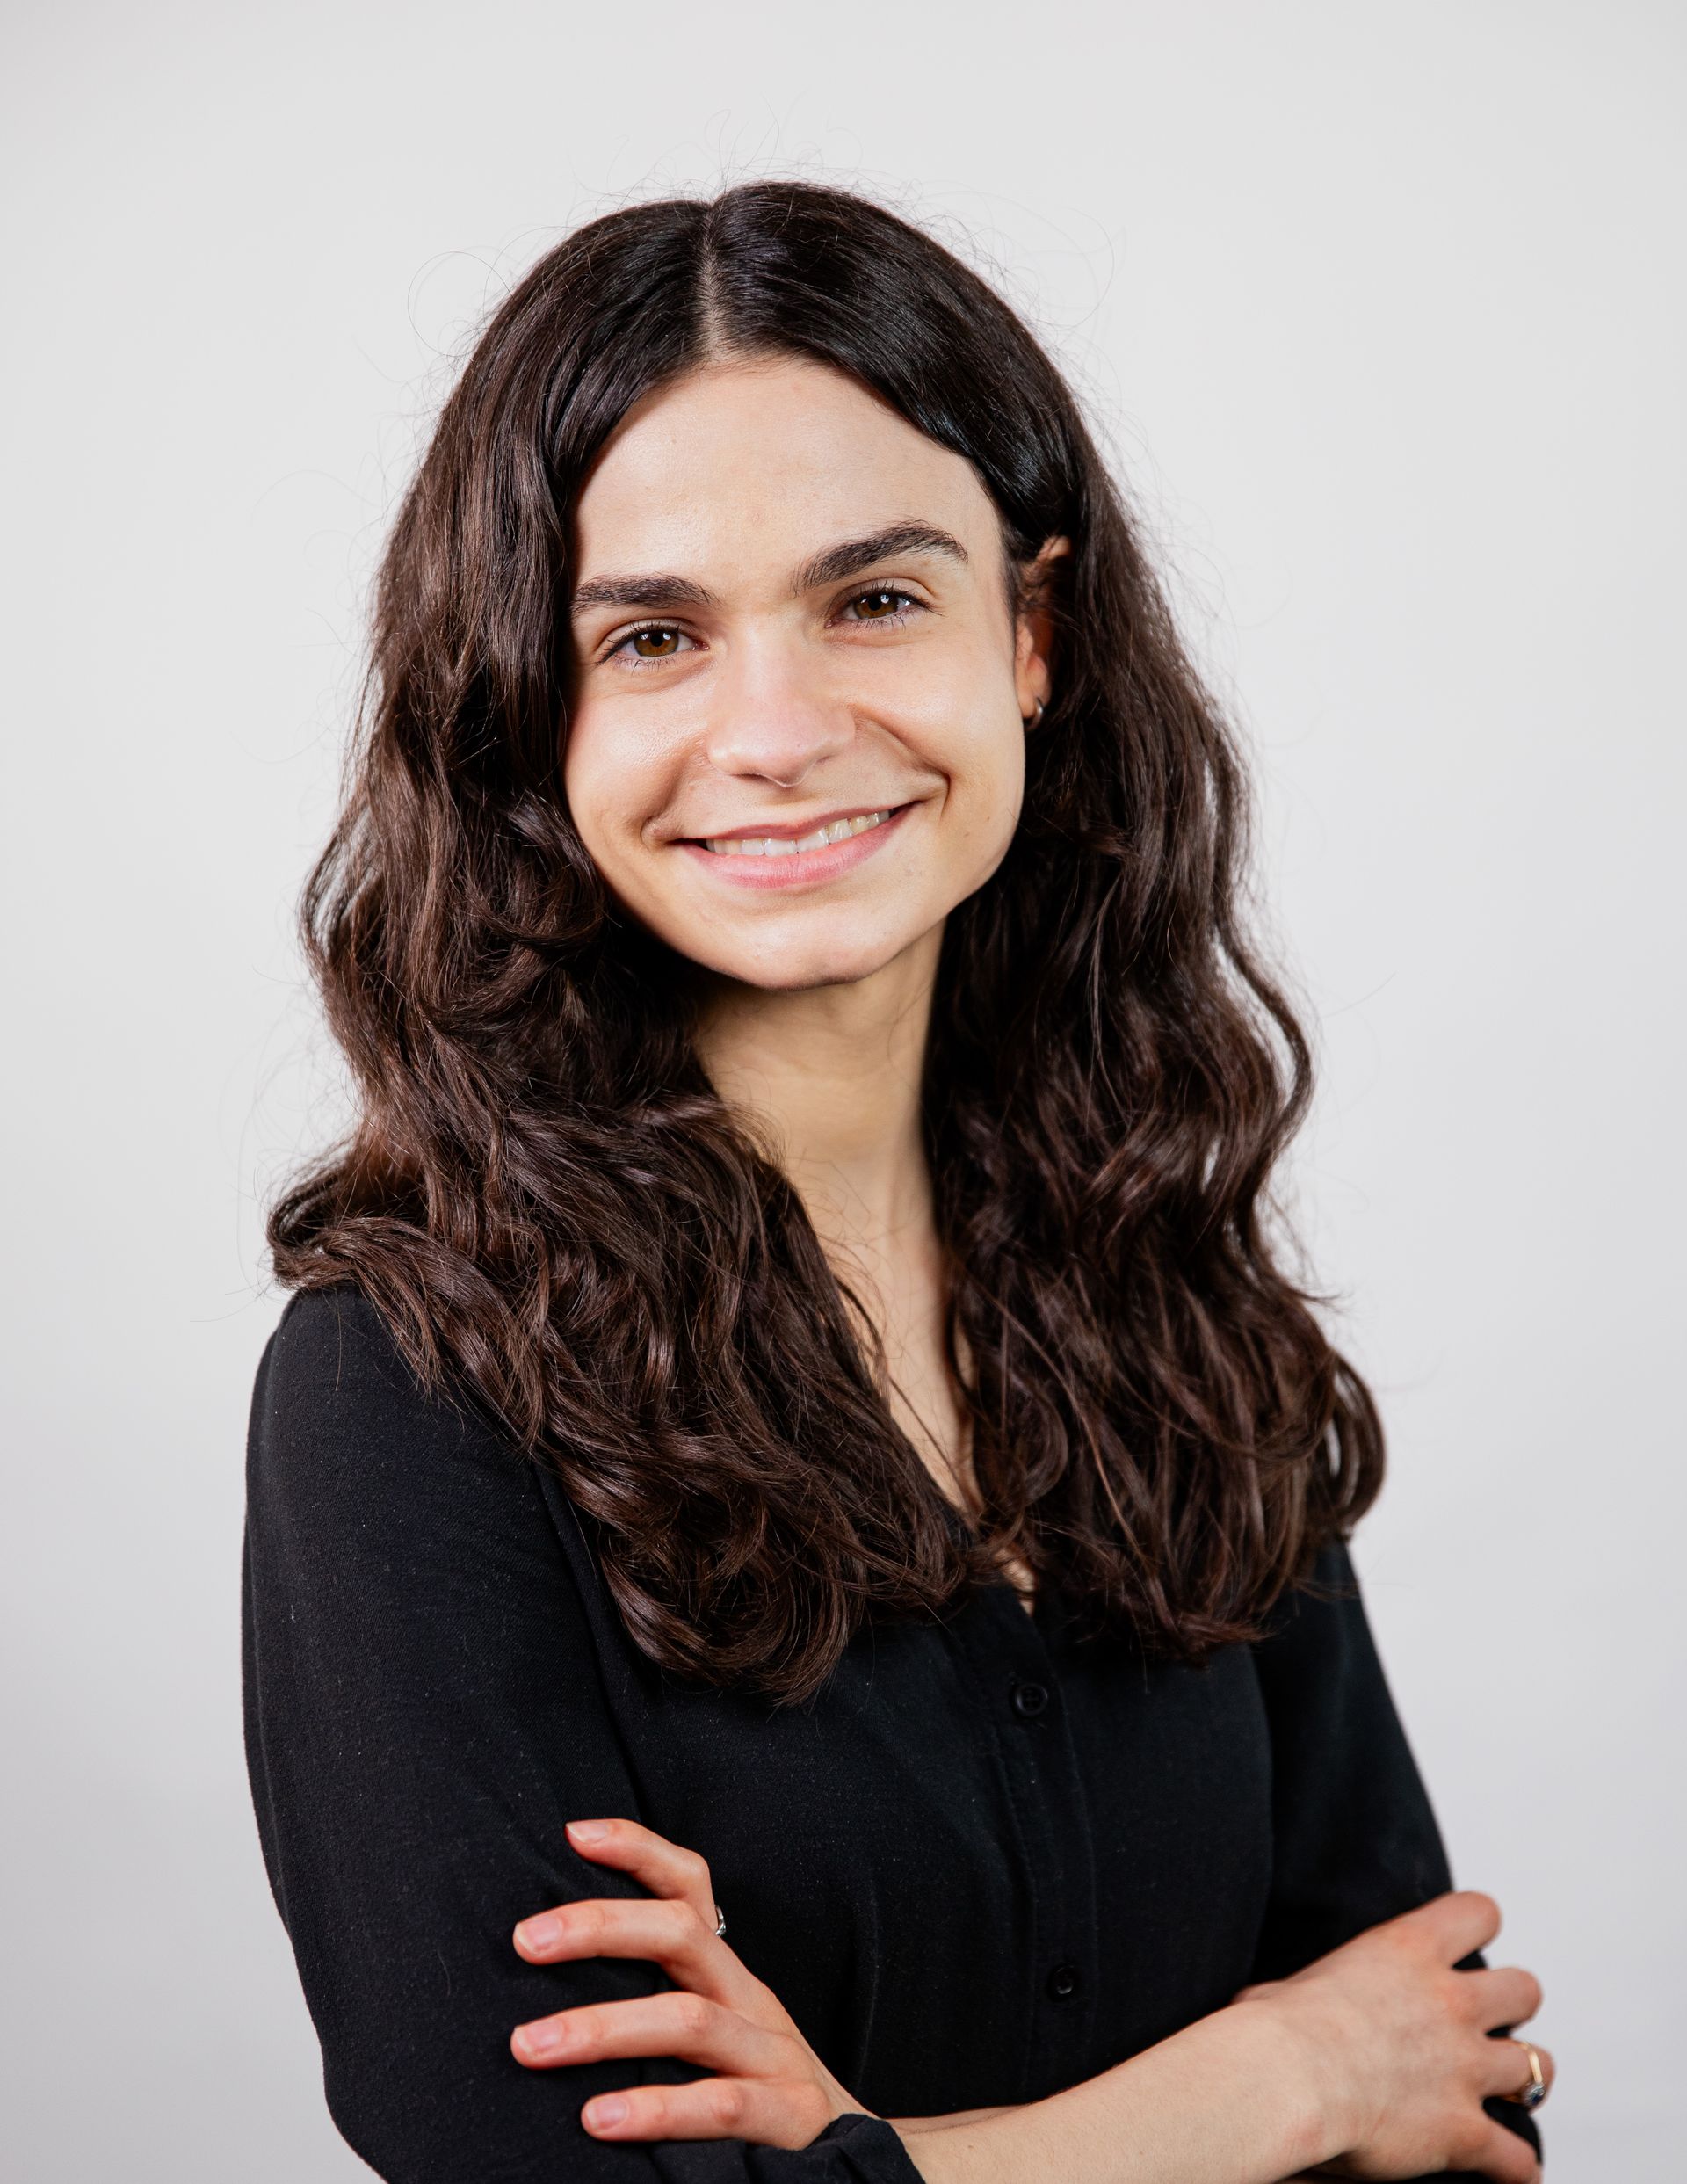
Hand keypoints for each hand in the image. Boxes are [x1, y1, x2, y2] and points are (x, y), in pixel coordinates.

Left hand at [510, 1816, 875, 2147]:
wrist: (862, 2164)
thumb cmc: (755, 2098)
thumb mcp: (713, 2038)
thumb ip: (653, 2006)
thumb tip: (543, 1989)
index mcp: (727, 1975)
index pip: (690, 1886)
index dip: (638, 1849)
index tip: (573, 1833)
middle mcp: (750, 2001)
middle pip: (681, 1933)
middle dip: (599, 1927)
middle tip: (523, 1941)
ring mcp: (775, 2056)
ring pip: (689, 2019)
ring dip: (603, 2027)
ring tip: (530, 2045)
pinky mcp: (791, 2118)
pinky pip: (721, 2105)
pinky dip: (657, 2109)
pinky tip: (597, 2119)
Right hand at [1232, 1890, 1552, 2182]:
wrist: (1285, 2079)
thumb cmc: (1270, 2030)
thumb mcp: (1288, 1986)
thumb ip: (1311, 1993)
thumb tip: (1283, 2008)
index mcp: (1406, 1950)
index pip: (1476, 1912)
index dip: (1476, 1926)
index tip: (1466, 1942)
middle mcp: (1449, 2001)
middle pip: (1524, 1989)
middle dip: (1513, 2008)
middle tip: (1487, 2024)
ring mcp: (1464, 2066)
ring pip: (1538, 2065)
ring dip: (1523, 2081)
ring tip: (1508, 2092)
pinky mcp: (1464, 2131)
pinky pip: (1516, 2158)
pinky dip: (1515, 2169)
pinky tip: (1510, 2174)